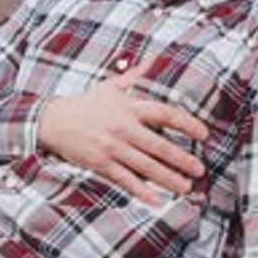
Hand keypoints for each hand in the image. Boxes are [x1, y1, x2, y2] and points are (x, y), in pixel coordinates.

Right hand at [38, 61, 207, 203]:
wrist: (53, 121)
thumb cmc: (86, 104)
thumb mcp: (111, 86)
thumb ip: (136, 75)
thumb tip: (156, 57)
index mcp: (128, 107)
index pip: (164, 114)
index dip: (186, 124)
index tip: (203, 133)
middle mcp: (123, 128)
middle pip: (159, 146)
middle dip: (182, 159)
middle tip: (199, 169)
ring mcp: (112, 148)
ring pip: (146, 167)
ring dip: (168, 178)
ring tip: (186, 187)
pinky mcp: (101, 165)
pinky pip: (125, 181)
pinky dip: (142, 191)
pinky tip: (157, 200)